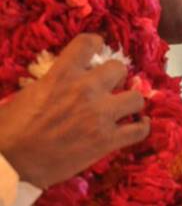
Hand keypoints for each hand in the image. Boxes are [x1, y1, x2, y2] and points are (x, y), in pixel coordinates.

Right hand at [0, 33, 149, 187]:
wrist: (11, 165)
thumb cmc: (11, 130)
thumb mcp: (29, 93)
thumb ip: (53, 80)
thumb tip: (65, 75)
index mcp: (62, 75)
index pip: (88, 42)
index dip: (96, 44)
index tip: (97, 52)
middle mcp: (86, 90)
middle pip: (119, 68)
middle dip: (115, 77)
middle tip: (109, 86)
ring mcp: (100, 116)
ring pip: (136, 97)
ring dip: (130, 101)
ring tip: (124, 106)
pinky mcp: (107, 141)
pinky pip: (139, 130)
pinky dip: (141, 127)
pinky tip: (139, 124)